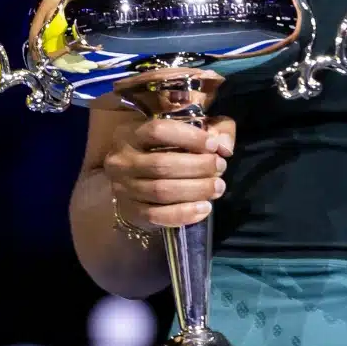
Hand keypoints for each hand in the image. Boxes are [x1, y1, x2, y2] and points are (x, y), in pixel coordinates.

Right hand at [102, 114, 234, 234]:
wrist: (136, 177)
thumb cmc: (165, 147)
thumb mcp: (188, 130)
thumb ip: (214, 129)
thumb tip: (225, 147)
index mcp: (130, 133)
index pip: (157, 131)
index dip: (189, 137)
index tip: (213, 145)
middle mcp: (121, 160)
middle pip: (161, 165)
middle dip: (197, 167)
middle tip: (220, 167)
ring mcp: (123, 188)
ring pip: (161, 191)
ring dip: (195, 190)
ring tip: (218, 187)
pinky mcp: (131, 211)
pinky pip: (158, 216)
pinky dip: (184, 213)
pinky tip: (204, 208)